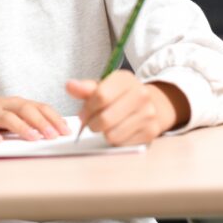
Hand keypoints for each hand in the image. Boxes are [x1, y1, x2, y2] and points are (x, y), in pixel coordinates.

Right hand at [0, 90, 70, 142]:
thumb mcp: (8, 113)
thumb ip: (26, 120)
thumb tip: (53, 132)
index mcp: (15, 103)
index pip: (39, 107)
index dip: (54, 118)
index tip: (66, 130)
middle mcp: (4, 104)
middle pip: (26, 109)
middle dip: (42, 122)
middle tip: (54, 135)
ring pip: (8, 117)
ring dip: (22, 128)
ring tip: (34, 138)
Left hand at [66, 70, 190, 145]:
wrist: (152, 104)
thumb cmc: (120, 96)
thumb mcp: (103, 87)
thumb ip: (85, 88)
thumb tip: (70, 86)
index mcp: (125, 79)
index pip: (100, 96)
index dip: (87, 109)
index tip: (82, 113)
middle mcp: (141, 94)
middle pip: (105, 119)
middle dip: (92, 124)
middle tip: (92, 122)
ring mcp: (148, 114)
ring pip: (112, 134)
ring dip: (104, 133)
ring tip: (106, 126)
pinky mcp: (151, 131)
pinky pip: (122, 143)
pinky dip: (116, 139)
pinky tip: (119, 130)